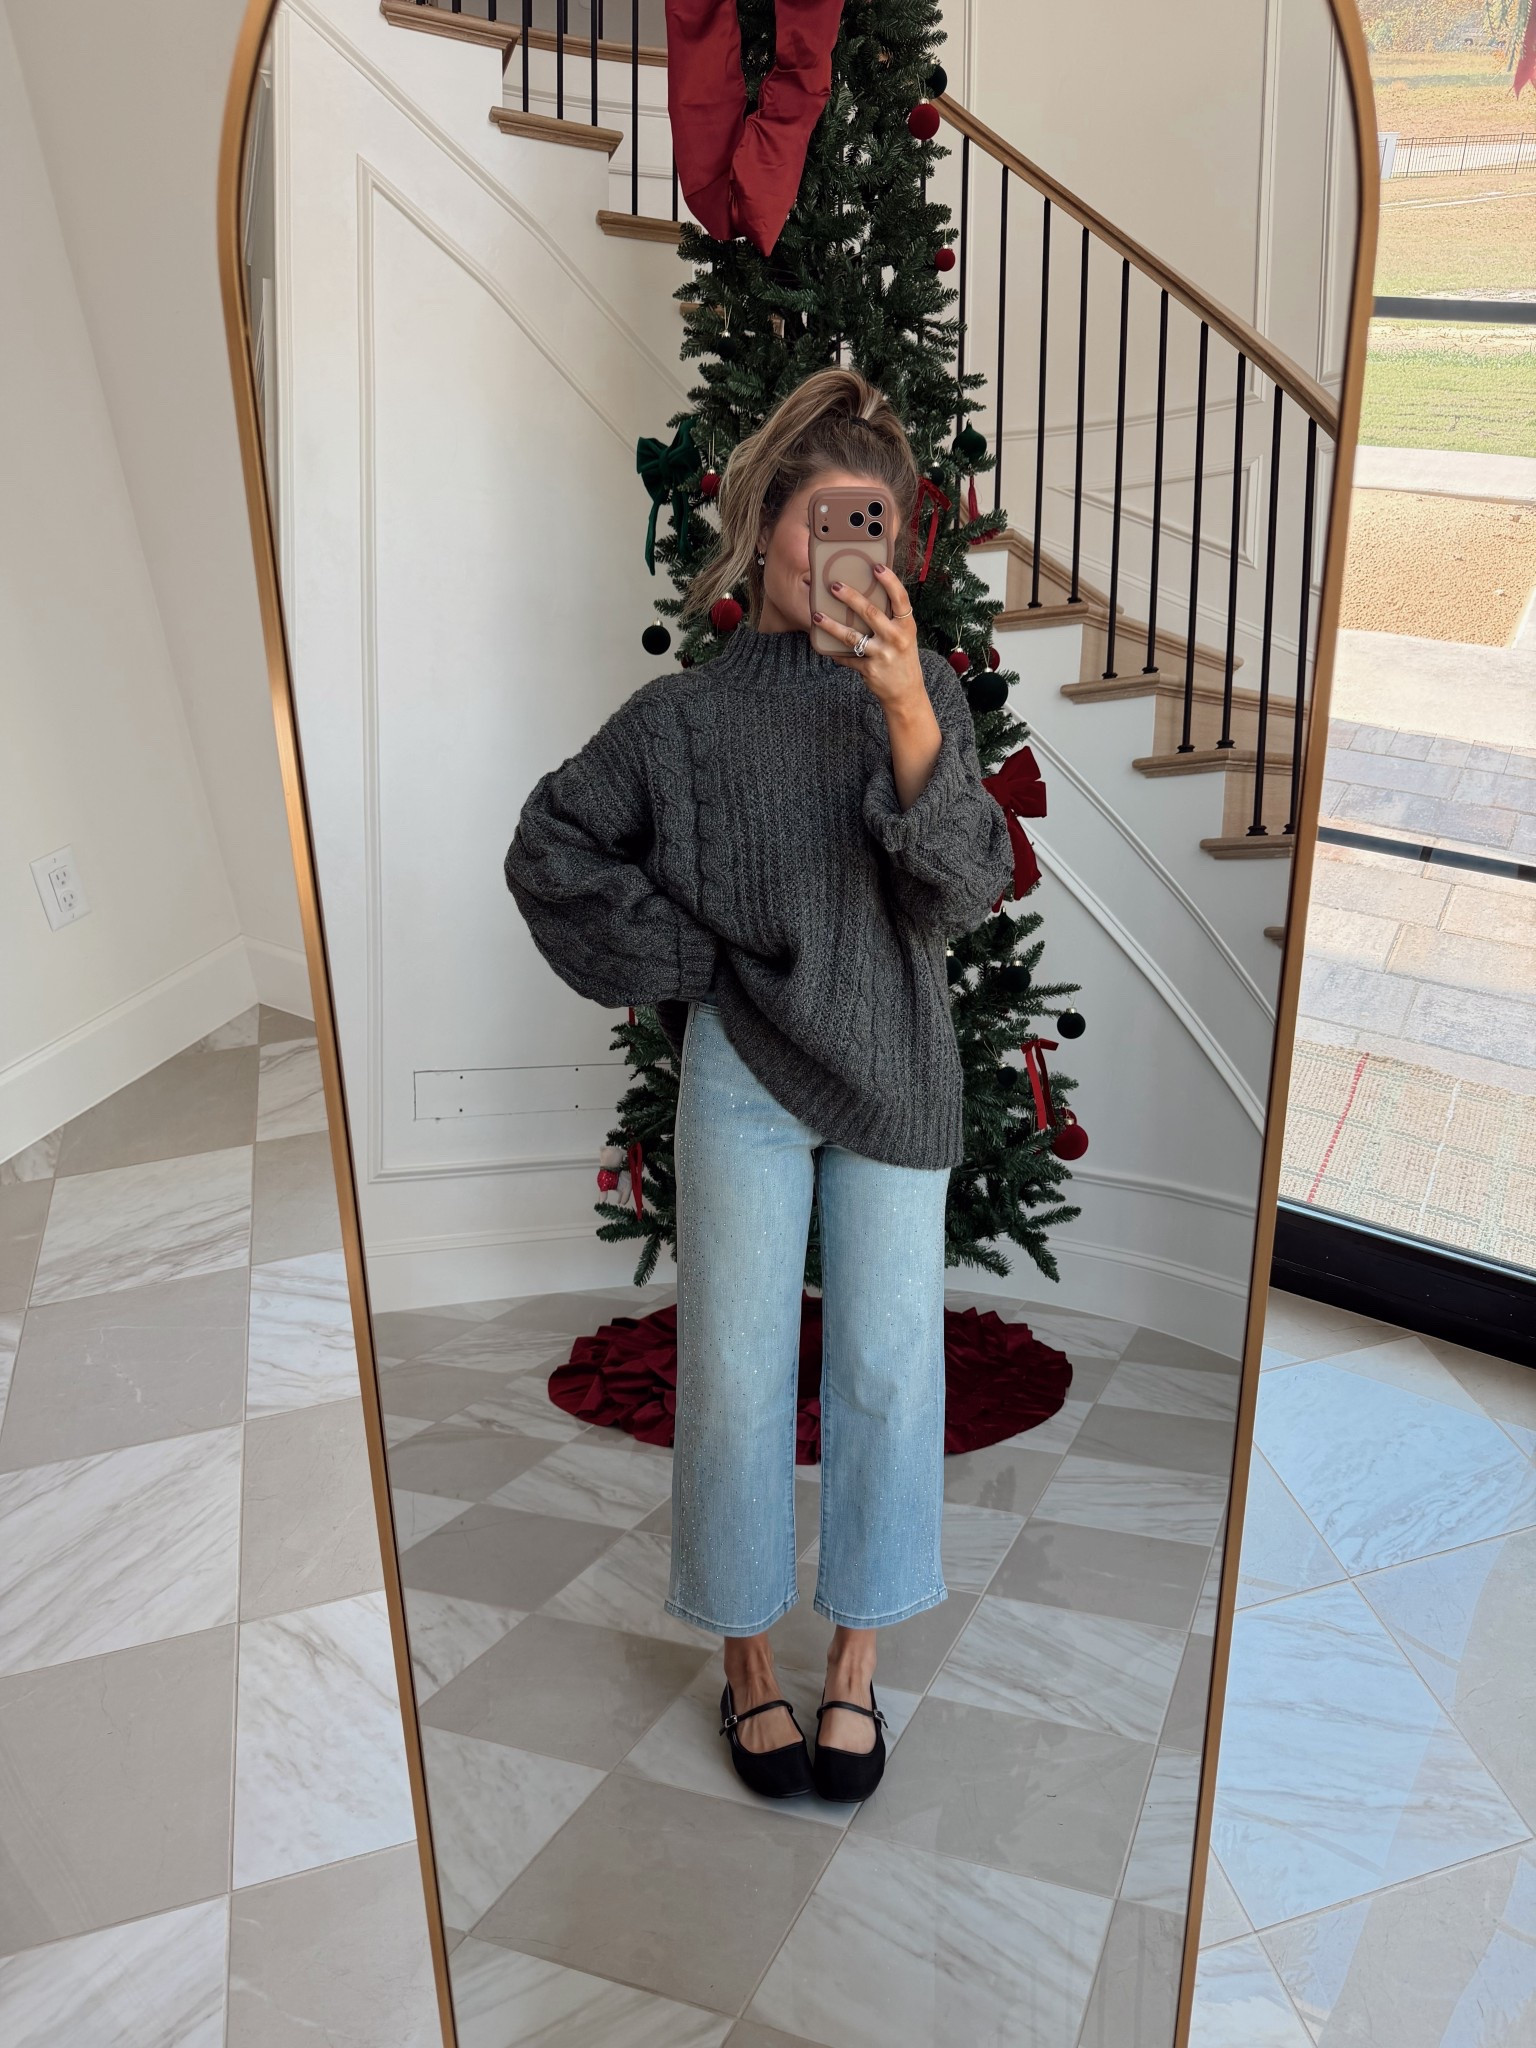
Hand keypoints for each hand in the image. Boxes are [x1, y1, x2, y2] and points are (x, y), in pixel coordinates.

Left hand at [812, 564, 925, 715]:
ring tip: (817, 616)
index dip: (889, 581)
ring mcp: (882, 654)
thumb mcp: (904, 635)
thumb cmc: (902, 657)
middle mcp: (896, 638)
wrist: (906, 692)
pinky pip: (847, 658)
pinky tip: (823, 646)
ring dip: (831, 625)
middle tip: (833, 585)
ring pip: (852, 636)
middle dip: (849, 597)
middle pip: (870, 612)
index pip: (900, 598)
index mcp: (906, 625)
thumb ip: (890, 618)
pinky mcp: (869, 669)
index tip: (876, 567)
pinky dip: (834, 653)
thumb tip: (864, 596)